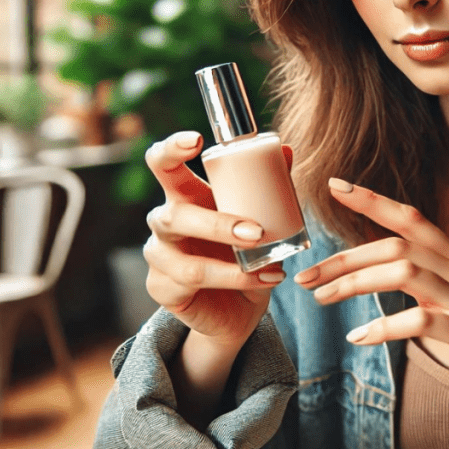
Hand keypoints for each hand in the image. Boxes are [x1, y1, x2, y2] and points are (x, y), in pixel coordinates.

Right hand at [142, 131, 288, 347]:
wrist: (238, 307)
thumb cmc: (244, 253)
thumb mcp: (261, 218)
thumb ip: (270, 186)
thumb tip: (288, 150)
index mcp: (185, 195)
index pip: (162, 164)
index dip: (171, 149)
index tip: (196, 140)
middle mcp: (166, 223)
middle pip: (172, 214)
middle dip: (216, 222)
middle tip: (256, 230)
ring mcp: (160, 257)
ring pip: (184, 256)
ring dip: (229, 260)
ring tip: (269, 262)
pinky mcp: (162, 288)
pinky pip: (195, 283)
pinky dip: (236, 280)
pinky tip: (266, 279)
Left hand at [294, 178, 448, 434]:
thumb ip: (435, 284)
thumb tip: (390, 274)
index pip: (412, 219)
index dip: (373, 200)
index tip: (335, 185)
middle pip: (396, 245)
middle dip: (344, 258)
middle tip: (306, 277)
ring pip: (403, 273)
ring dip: (354, 284)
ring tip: (321, 301)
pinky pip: (420, 320)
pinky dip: (384, 326)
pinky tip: (359, 337)